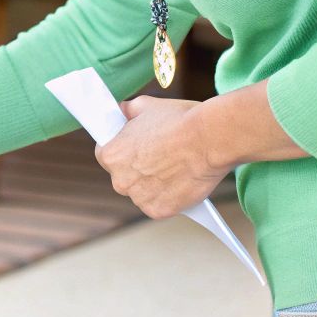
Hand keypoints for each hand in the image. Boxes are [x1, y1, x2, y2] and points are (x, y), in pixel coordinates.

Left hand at [96, 96, 229, 218]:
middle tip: (158, 158)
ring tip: (173, 170)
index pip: (105, 156)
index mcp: (111, 156)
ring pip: (142, 193)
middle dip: (137, 169)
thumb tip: (122, 111)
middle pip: (123, 177)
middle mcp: (120, 181)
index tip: (134, 149)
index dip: (121, 150)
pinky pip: (159, 205)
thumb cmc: (179, 120)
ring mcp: (140, 198)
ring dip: (152, 186)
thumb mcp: (145, 105)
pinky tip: (180, 184)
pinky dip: (169, 198)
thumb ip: (127, 110)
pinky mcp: (159, 210)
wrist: (210, 138)